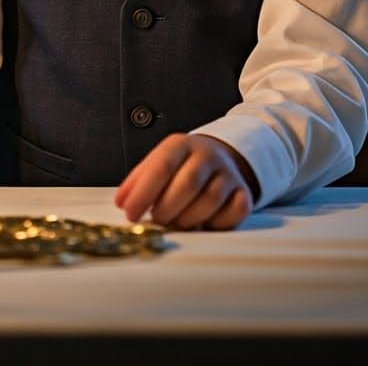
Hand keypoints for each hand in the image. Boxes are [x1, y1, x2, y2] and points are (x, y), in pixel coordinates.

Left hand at [115, 133, 257, 230]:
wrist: (220, 156)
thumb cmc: (180, 167)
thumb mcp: (158, 163)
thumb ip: (138, 181)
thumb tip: (122, 202)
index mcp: (180, 144)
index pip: (161, 166)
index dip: (143, 193)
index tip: (130, 213)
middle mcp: (207, 155)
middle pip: (188, 184)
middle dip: (167, 209)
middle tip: (156, 220)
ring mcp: (228, 173)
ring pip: (210, 200)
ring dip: (188, 219)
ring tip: (176, 222)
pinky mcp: (244, 192)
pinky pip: (234, 212)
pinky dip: (216, 223)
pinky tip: (203, 223)